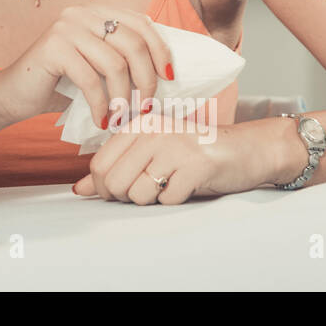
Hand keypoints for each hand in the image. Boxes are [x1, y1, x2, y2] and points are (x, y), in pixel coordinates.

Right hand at [0, 5, 174, 127]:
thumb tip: (170, 72)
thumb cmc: (61, 86)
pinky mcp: (52, 47)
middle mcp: (81, 13)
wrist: (14, 95)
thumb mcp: (99, 68)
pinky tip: (103, 120)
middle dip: (146, 80)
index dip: (161, 49)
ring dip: (125, 98)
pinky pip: (90, 79)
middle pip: (132, 43)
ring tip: (123, 118)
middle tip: (146, 108)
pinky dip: (102, 105)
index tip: (169, 79)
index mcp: (96, 12)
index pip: (141, 23)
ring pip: (115, 63)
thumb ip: (124, 59)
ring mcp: (65, 28)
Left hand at [72, 120, 285, 203]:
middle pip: (114, 183)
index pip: (99, 166)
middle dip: (127, 197)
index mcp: (137, 125)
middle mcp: (152, 132)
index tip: (123, 189)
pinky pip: (167, 200)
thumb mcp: (151, 153)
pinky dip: (175, 200)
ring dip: (153, 200)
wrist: (245, 149)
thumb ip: (115, 167)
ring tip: (171, 183)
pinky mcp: (195, 166)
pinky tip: (188, 185)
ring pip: (138, 194)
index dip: (105, 188)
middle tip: (151, 188)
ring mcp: (173, 147)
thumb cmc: (193, 153)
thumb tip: (79, 189)